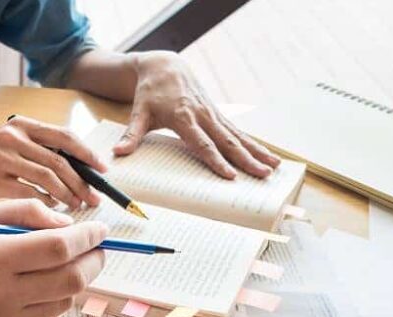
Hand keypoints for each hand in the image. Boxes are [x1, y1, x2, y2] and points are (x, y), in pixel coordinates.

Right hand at [0, 116, 106, 207]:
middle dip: (82, 182)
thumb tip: (77, 170)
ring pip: (48, 177)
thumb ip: (36, 150)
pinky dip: (45, 204)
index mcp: (22, 125)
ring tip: (76, 207)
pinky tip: (53, 212)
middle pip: (60, 159)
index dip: (87, 154)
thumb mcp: (8, 143)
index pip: (65, 136)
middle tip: (93, 199)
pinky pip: (29, 194)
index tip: (102, 170)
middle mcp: (13, 136)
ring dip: (67, 195)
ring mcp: (2, 157)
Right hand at [0, 199, 106, 316]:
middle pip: (72, 279)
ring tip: (56, 267)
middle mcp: (2, 294)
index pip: (59, 248)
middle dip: (94, 260)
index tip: (101, 230)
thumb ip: (29, 211)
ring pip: (66, 300)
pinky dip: (54, 303)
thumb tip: (71, 226)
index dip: (87, 237)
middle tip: (96, 249)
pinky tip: (37, 290)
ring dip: (72, 280)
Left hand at [114, 51, 280, 178]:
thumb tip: (118, 153)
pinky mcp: (217, 114)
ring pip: (237, 136)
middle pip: (227, 142)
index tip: (231, 176)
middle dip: (246, 159)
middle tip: (263, 175)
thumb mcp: (138, 111)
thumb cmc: (150, 92)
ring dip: (256, 152)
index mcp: (183, 117)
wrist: (165, 66)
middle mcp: (202, 115)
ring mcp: (213, 114)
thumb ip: (131, 134)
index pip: (202, 144)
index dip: (216, 160)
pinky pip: (237, 131)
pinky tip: (267, 155)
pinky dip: (253, 144)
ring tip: (274, 167)